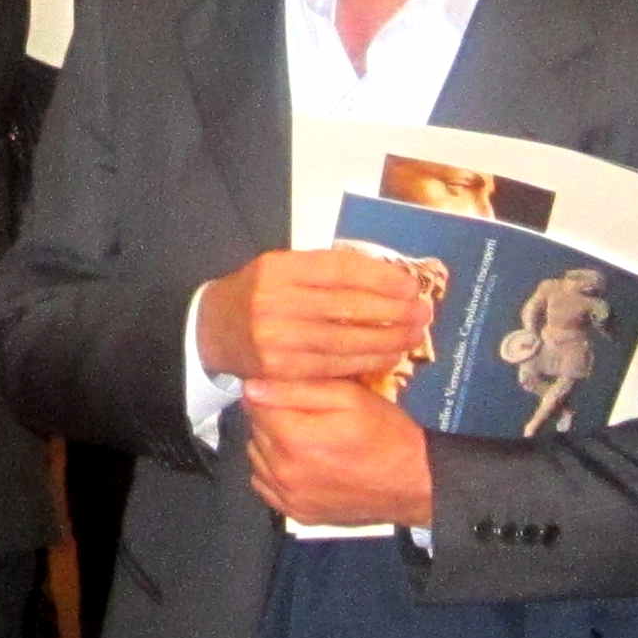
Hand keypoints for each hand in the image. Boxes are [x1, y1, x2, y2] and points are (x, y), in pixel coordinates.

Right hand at [196, 246, 435, 385]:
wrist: (214, 329)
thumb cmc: (260, 292)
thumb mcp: (284, 267)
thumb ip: (326, 271)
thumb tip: (390, 278)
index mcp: (278, 268)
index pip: (340, 271)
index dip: (380, 278)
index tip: (410, 285)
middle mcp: (274, 302)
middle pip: (347, 308)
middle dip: (393, 311)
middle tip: (424, 311)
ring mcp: (275, 339)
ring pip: (344, 342)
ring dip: (387, 340)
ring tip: (414, 334)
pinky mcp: (279, 371)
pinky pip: (333, 367)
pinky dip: (366, 362)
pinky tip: (388, 355)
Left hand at [240, 374, 433, 527]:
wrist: (414, 483)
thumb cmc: (386, 435)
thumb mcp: (349, 397)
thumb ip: (298, 390)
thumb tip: (252, 387)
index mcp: (293, 438)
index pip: (254, 403)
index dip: (271, 389)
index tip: (290, 388)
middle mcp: (284, 471)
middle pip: (255, 429)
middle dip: (273, 415)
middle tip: (306, 412)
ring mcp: (288, 497)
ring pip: (257, 456)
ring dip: (272, 442)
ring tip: (306, 436)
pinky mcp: (296, 513)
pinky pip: (265, 485)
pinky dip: (275, 470)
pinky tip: (301, 461)